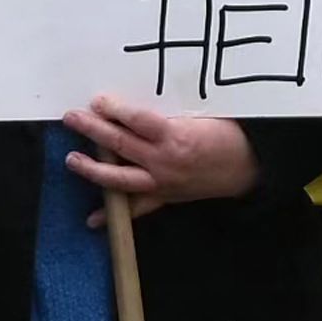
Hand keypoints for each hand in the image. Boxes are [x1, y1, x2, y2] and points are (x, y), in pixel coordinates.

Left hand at [60, 95, 257, 221]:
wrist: (251, 167)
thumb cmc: (230, 135)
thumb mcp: (205, 114)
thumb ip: (172, 112)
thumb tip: (140, 103)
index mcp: (175, 136)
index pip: (135, 120)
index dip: (114, 109)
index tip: (97, 99)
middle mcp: (164, 161)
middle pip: (120, 144)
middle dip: (92, 130)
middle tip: (70, 118)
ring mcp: (162, 183)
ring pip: (120, 178)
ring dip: (93, 170)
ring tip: (71, 160)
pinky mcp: (166, 198)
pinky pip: (137, 209)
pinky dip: (114, 216)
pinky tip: (92, 220)